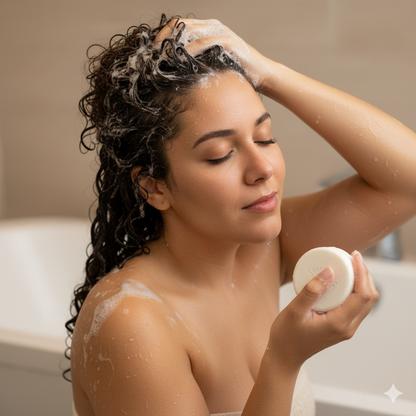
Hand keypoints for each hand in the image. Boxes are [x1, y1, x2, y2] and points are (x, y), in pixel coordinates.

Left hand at [154, 17, 274, 89]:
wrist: (261, 75)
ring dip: (175, 43)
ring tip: (164, 55)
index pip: (178, 26)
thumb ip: (196, 62)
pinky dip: (191, 49)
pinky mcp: (228, 41)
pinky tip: (182, 58)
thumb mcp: (211, 65)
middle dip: (164, 37)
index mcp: (206, 30)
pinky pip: (204, 42)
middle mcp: (212, 27)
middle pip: (180, 24)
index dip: (163, 35)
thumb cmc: (236, 72)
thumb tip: (174, 71)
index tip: (152, 50)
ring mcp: (220, 32)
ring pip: (190, 30)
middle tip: (153, 52)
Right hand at [269, 251, 378, 368]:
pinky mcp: (342, 327)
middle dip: (365, 274)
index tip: (354, 255)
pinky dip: (355, 290)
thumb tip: (329, 270)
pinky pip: (356, 306)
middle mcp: (347, 327)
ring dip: (362, 282)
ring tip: (349, 265)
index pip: (363, 295)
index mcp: (339, 323)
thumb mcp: (294, 311)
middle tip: (352, 257)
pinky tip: (342, 280)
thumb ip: (311, 291)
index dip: (363, 272)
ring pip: (365, 302)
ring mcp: (346, 329)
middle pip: (369, 298)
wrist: (285, 356)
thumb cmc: (286, 335)